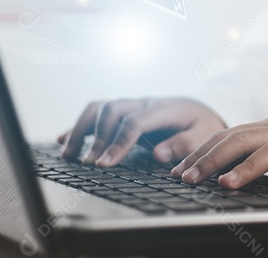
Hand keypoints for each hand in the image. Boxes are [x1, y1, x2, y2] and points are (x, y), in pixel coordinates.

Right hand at [57, 97, 225, 167]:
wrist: (201, 111)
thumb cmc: (202, 126)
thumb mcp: (204, 135)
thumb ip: (184, 144)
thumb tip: (157, 154)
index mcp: (163, 108)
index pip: (134, 122)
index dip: (118, 143)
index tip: (104, 164)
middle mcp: (143, 102)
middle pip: (111, 111)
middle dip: (97, 138)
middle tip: (89, 164)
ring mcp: (130, 105)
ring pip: (99, 109)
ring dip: (81, 129)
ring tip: (69, 155)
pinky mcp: (122, 111)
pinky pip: (96, 113)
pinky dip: (78, 126)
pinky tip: (63, 141)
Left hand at [171, 117, 267, 192]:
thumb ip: (244, 151)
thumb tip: (203, 170)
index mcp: (262, 128)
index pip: (225, 136)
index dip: (201, 152)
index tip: (178, 171)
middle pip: (241, 140)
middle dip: (212, 159)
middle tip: (190, 178)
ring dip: (247, 168)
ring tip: (227, 184)